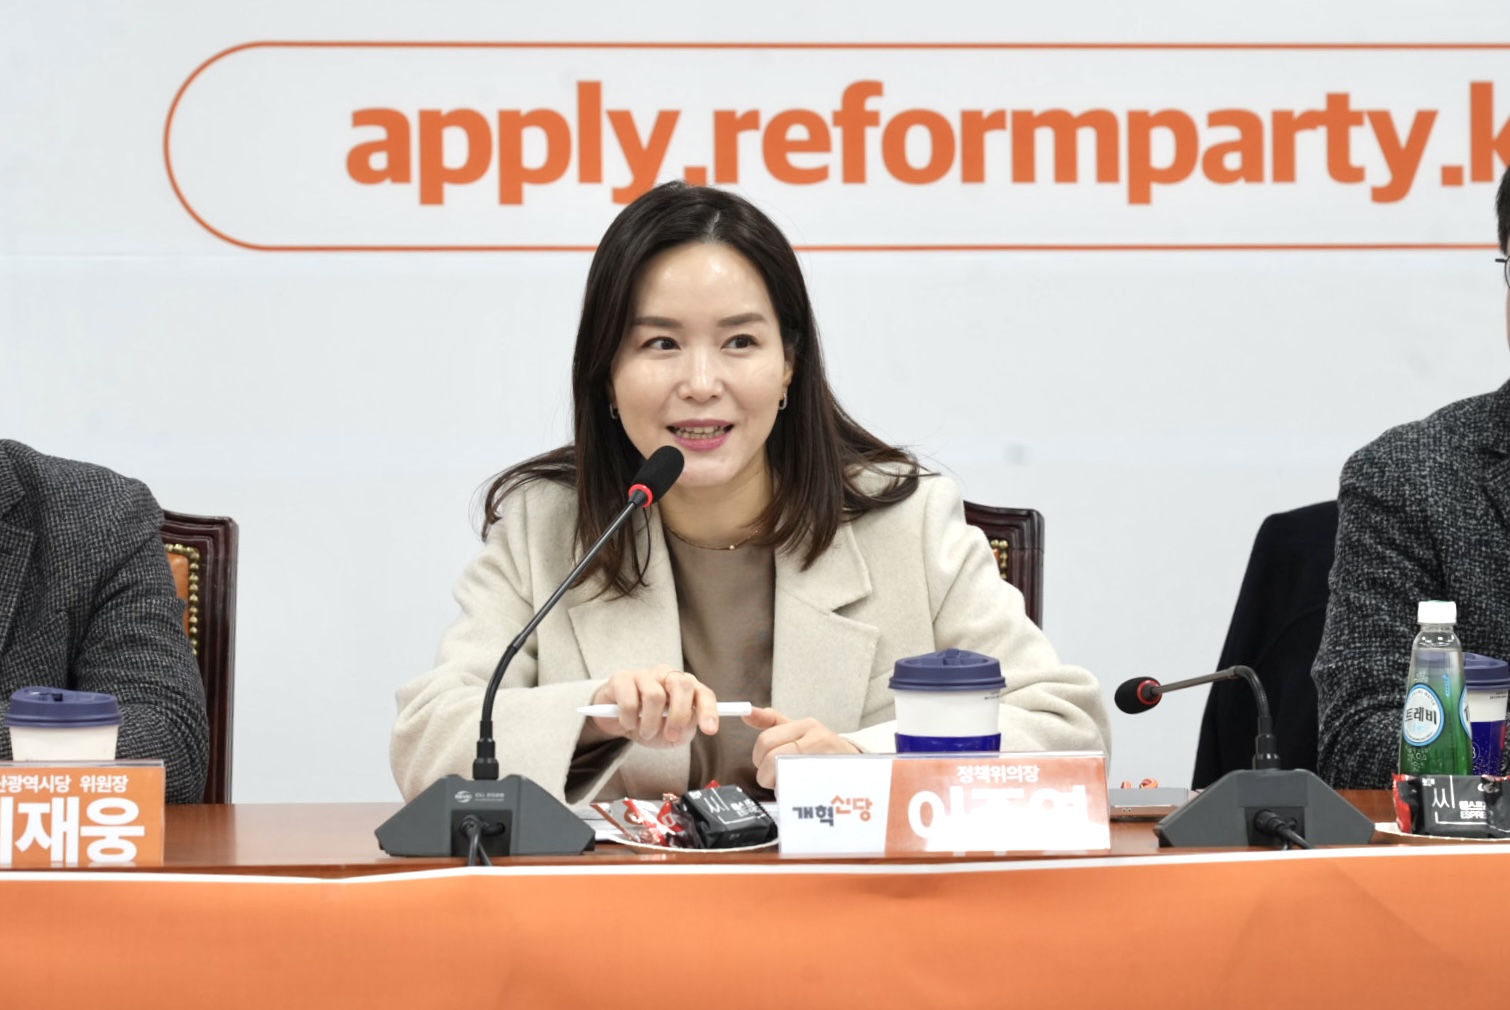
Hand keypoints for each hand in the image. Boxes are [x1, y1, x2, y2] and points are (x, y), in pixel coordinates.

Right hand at [585, 665, 719, 748]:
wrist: (617, 721)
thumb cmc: (649, 724)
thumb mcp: (671, 734)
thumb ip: (686, 728)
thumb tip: (693, 720)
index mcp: (685, 687)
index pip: (703, 693)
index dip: (708, 710)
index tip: (710, 730)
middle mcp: (667, 675)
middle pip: (682, 685)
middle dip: (679, 715)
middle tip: (671, 736)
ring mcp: (644, 674)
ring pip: (655, 695)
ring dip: (651, 723)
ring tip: (645, 732)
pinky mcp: (621, 678)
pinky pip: (629, 701)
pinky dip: (629, 720)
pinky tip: (628, 724)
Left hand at [743, 707, 860, 789]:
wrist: (857, 766)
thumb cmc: (822, 749)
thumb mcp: (799, 730)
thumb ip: (771, 722)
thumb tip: (745, 713)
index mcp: (806, 725)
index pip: (766, 740)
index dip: (758, 757)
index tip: (763, 764)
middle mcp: (817, 739)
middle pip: (771, 759)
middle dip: (765, 775)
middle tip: (772, 779)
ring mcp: (824, 761)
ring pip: (783, 776)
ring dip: (778, 786)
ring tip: (786, 785)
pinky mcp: (830, 781)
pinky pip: (797, 791)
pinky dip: (792, 795)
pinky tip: (797, 793)